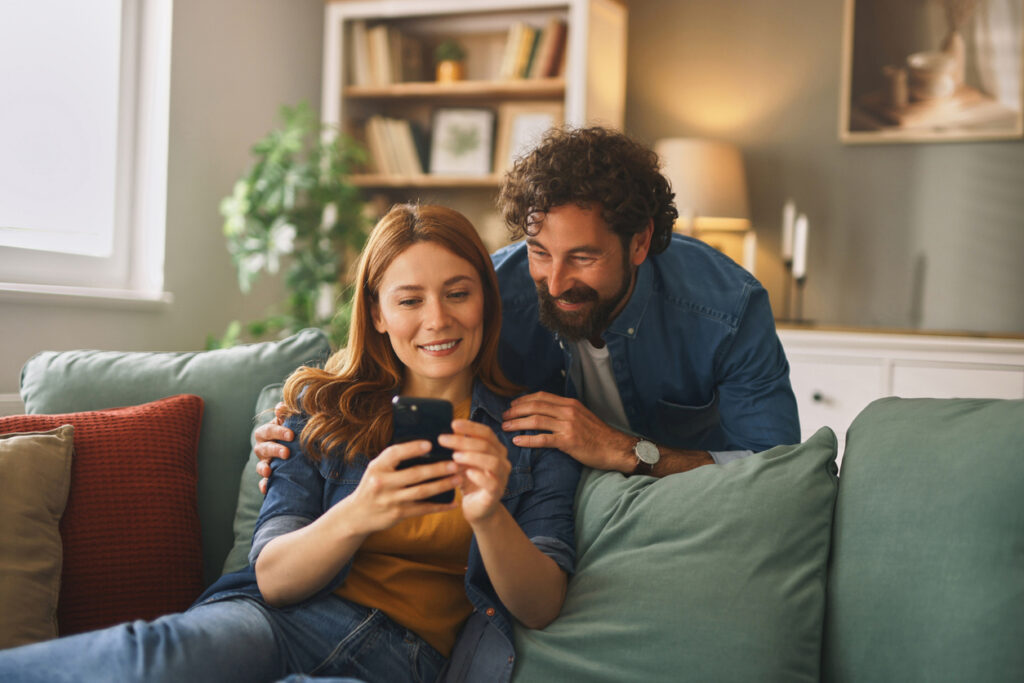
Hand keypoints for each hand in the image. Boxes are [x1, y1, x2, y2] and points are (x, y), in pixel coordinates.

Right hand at [254, 402, 291, 493]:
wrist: (299, 450)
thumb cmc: (293, 432)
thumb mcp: (291, 422)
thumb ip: (287, 413)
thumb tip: (282, 406)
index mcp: (268, 432)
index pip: (268, 430)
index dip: (277, 431)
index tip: (291, 435)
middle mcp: (263, 447)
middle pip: (263, 448)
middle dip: (274, 449)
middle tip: (287, 453)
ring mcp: (264, 462)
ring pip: (261, 465)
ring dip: (264, 468)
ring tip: (269, 472)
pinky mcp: (268, 477)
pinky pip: (263, 482)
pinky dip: (264, 485)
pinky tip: (266, 489)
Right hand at [341, 439, 460, 535]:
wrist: (357, 515)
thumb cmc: (373, 486)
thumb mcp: (376, 469)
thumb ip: (393, 460)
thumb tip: (424, 445)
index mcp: (377, 467)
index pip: (395, 454)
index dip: (412, 448)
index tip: (430, 444)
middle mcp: (382, 483)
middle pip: (414, 474)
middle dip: (437, 469)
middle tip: (455, 463)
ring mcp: (390, 500)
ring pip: (421, 491)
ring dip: (442, 485)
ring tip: (458, 478)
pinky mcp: (397, 514)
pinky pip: (423, 509)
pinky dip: (440, 506)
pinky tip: (453, 503)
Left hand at [439, 419, 510, 525]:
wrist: (477, 509)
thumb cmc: (470, 482)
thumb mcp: (463, 461)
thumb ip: (460, 446)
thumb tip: (448, 428)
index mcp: (495, 450)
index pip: (486, 433)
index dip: (470, 427)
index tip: (453, 424)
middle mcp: (502, 461)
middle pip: (486, 445)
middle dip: (464, 441)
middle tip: (443, 439)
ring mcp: (501, 477)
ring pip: (492, 461)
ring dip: (472, 456)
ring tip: (454, 456)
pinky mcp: (496, 493)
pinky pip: (492, 483)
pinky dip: (479, 476)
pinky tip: (467, 473)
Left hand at [501, 391, 633, 471]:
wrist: (614, 448)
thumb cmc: (598, 435)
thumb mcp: (582, 416)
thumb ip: (565, 412)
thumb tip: (546, 413)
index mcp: (570, 404)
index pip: (542, 397)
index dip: (524, 399)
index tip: (513, 405)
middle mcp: (568, 411)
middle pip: (535, 406)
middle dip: (516, 410)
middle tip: (504, 416)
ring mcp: (568, 426)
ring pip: (536, 420)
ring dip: (517, 423)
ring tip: (505, 427)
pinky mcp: (568, 441)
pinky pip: (543, 439)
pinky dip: (528, 439)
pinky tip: (517, 441)